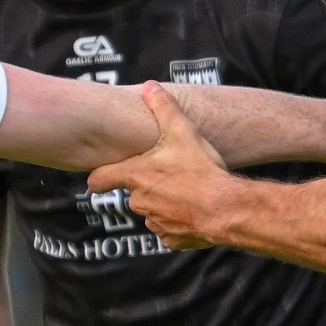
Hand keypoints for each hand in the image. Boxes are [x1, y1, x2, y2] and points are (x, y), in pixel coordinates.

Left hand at [88, 83, 236, 250]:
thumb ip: (163, 107)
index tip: (102, 175)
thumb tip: (149, 86)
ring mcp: (155, 223)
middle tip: (170, 172)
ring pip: (153, 210)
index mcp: (135, 176)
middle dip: (148, 184)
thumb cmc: (201, 171)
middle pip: (133, 192)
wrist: (226, 210)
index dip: (100, 176)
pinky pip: (170, 228)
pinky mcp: (172, 239)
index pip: (99, 179)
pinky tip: (195, 209)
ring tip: (187, 190)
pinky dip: (179, 220)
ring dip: (164, 202)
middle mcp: (139, 202)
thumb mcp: (182, 132)